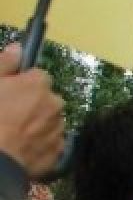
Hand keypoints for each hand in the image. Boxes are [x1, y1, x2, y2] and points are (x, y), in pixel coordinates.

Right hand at [0, 45, 65, 178]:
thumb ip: (5, 63)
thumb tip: (18, 48)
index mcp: (39, 84)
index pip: (39, 76)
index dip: (24, 83)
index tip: (11, 91)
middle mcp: (56, 104)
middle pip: (47, 99)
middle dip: (34, 103)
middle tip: (10, 113)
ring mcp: (59, 129)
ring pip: (50, 120)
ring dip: (38, 123)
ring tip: (15, 132)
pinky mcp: (59, 151)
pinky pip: (51, 141)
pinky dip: (41, 142)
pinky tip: (23, 146)